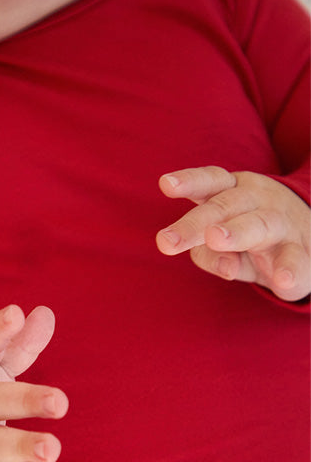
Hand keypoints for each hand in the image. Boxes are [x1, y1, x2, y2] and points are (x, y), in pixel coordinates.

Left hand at [156, 166, 309, 301]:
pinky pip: (294, 259)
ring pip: (259, 224)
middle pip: (224, 206)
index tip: (165, 184)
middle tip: (167, 241)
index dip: (189, 181)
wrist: (308, 244)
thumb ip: (211, 255)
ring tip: (215, 239)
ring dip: (237, 231)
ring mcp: (281, 225)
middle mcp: (256, 202)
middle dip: (195, 223)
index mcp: (231, 194)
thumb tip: (225, 265)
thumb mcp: (223, 246)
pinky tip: (281, 280)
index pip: (210, 181)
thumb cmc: (250, 240)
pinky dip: (288, 269)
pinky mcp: (301, 252)